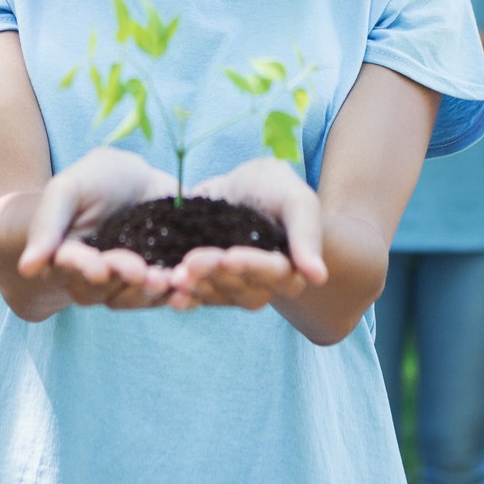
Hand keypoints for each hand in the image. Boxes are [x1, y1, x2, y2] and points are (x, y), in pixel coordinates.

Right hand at [14, 147, 177, 309]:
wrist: (133, 179)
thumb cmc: (91, 181)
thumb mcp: (67, 189)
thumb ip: (47, 224)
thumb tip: (27, 268)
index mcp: (68, 256)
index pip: (72, 266)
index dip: (85, 268)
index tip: (100, 268)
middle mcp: (95, 275)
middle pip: (105, 288)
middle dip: (124, 279)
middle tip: (141, 271)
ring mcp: (126, 280)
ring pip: (133, 296)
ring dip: (150, 292)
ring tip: (167, 280)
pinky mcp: (157, 277)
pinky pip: (163, 295)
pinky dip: (176, 295)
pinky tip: (187, 291)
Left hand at [168, 157, 328, 311]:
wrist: (242, 188)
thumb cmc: (275, 190)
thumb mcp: (295, 199)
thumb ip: (306, 233)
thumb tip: (317, 276)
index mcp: (290, 269)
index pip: (274, 273)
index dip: (252, 266)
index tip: (230, 255)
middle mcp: (262, 286)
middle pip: (241, 288)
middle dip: (215, 274)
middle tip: (192, 260)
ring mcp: (233, 286)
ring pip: (217, 294)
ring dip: (195, 287)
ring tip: (174, 276)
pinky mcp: (207, 283)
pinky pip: (196, 295)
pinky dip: (182, 295)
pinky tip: (166, 291)